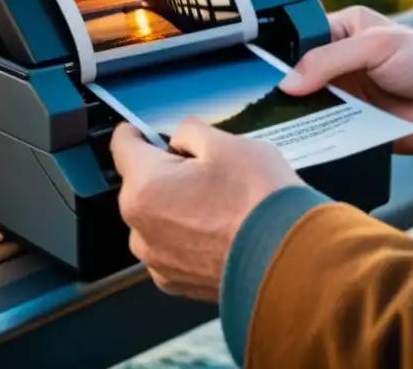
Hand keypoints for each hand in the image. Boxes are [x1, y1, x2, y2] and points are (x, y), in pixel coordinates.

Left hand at [110, 118, 301, 300]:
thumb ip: (190, 131)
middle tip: (207, 170)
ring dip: (177, 206)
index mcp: (144, 187)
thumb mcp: (227, 143)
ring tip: (220, 204)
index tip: (144, 130)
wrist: (289, 261)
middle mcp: (140, 227)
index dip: (137, 131)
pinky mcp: (176, 282)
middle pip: (142, 183)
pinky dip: (189, 237)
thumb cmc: (259, 202)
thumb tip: (180, 138)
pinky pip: (172, 247)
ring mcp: (157, 259)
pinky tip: (220, 230)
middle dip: (166, 172)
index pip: (122, 145)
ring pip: (157, 217)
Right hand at [279, 6, 412, 154]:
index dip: (280, 59)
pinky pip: (330, 136)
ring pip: (310, 110)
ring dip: (302, 119)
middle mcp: (338, 66)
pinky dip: (321, 141)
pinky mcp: (355, 128)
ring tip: (283, 128)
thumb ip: (330, 60)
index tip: (264, 76)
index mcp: (340, 33)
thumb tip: (288, 81)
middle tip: (273, 104)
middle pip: (298, 80)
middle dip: (287, 93)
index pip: (297, 43)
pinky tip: (308, 145)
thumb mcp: (377, 47)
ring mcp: (346, 98)